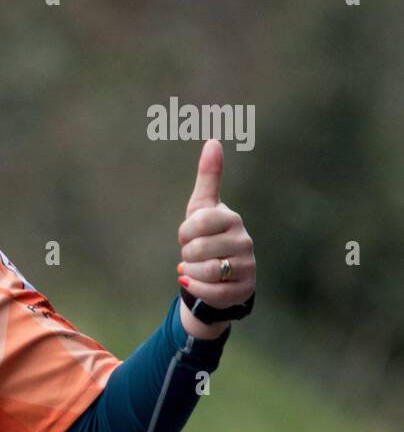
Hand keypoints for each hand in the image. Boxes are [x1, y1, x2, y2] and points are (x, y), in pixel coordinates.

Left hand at [176, 140, 255, 332]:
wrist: (218, 276)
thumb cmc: (207, 237)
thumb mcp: (202, 208)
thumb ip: (208, 176)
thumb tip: (213, 140)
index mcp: (232, 219)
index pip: (196, 222)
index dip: (185, 232)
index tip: (189, 235)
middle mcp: (244, 241)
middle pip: (196, 248)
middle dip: (186, 254)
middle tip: (194, 255)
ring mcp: (247, 266)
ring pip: (204, 270)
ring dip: (191, 271)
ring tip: (197, 268)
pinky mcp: (244, 289)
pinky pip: (212, 291)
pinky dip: (197, 288)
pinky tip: (197, 282)